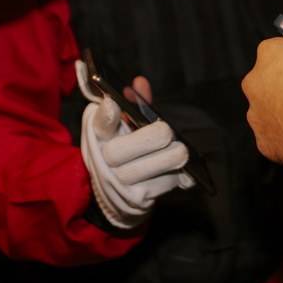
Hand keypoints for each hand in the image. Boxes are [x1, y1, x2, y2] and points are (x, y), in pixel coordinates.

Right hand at [76, 63, 192, 228]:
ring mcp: (119, 183)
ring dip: (170, 158)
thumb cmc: (121, 147)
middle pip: (121, 151)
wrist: (117, 193)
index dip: (105, 116)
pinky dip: (180, 176)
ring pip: (147, 169)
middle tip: (167, 132)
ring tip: (180, 150)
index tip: (114, 104)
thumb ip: (133, 104)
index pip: (98, 124)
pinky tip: (185, 171)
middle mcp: (103, 160)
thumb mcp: (120, 124)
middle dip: (150, 138)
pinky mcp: (139, 198)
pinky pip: (165, 185)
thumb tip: (140, 83)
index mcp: (97, 135)